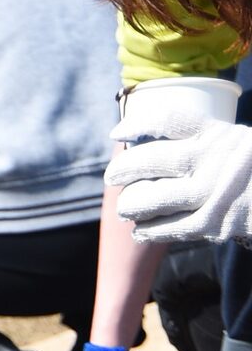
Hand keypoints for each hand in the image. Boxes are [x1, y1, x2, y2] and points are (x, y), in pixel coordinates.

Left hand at [106, 113, 251, 243]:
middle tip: (111, 176)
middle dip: (122, 169)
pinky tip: (141, 230)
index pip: (168, 120)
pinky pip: (164, 228)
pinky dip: (147, 230)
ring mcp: (209, 194)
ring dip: (130, 205)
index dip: (136, 124)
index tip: (117, 133)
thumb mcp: (238, 144)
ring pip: (148, 199)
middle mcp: (210, 161)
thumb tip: (151, 144)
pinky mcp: (211, 224)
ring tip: (126, 208)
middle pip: (148, 160)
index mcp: (217, 135)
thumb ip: (203, 142)